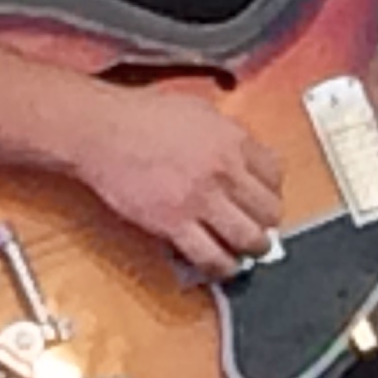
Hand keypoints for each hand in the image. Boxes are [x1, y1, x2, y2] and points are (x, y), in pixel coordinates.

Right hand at [71, 87, 283, 280]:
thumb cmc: (141, 116)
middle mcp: (223, 171)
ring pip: (248, 238)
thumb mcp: (197, 110)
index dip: (272, 189)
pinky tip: (223, 265)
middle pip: (268, 209)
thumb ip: (226, 133)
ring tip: (248, 250)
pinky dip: (222, 266)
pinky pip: (211, 256)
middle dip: (268, 222)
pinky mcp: (175, 224)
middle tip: (261, 226)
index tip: (265, 196)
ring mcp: (200, 200)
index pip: (275, 173)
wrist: (102, 131)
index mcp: (232, 140)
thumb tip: (243, 154)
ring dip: (253, 248)